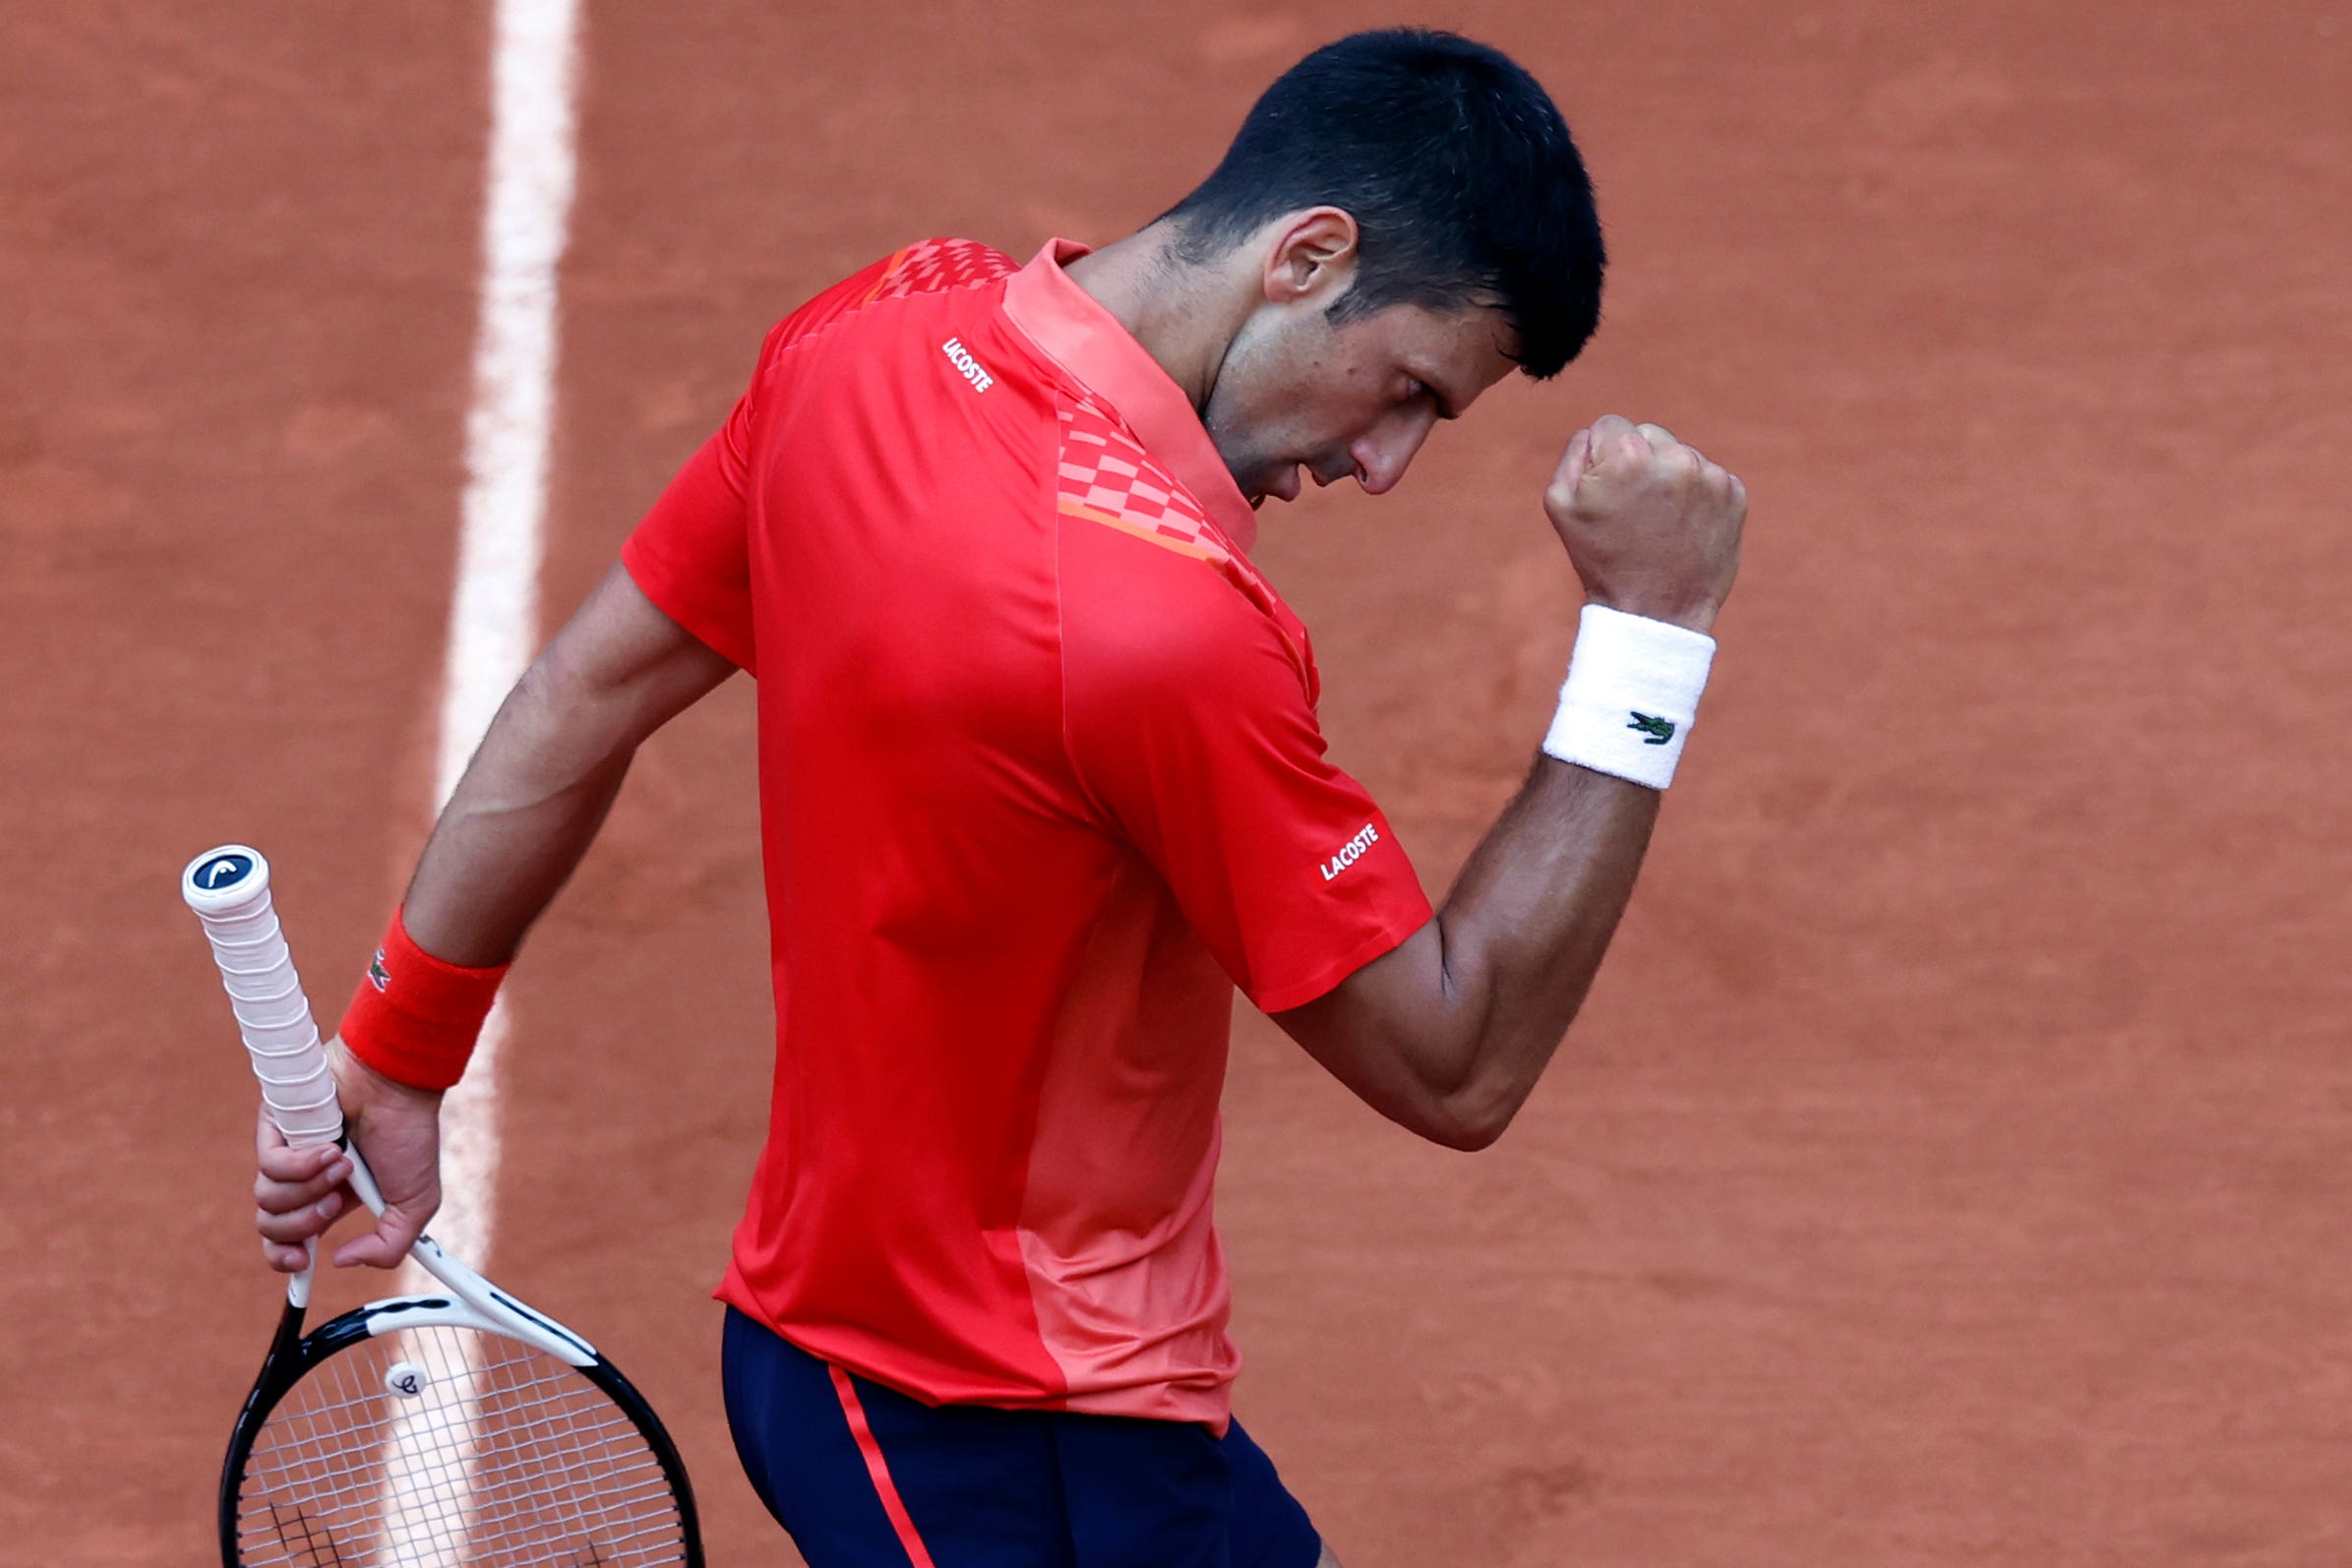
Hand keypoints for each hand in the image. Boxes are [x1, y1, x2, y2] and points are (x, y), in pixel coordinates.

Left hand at [253, 1036, 444, 1271]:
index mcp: (331, 1198)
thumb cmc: (409, 1136)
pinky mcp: (274, 1129)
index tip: (302, 1265)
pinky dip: (302, 1165)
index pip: (289, 1239)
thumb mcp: (415, 1205)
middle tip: (334, 1202)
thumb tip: (340, 1261)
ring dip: (311, 1189)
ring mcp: (287, 1153)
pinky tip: (331, 1147)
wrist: (398, 1088)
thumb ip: (388, 1247)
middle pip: (271, 1227)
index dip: (285, 1258)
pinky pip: (270, 1166)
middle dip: (303, 1225)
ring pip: (268, 1200)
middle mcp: (304, 1179)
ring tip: (343, 1162)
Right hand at [1543, 415, 1746, 633]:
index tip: (1608, 491)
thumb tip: (1597, 433)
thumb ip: (1574, 452)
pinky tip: (1682, 527)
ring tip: (1659, 522)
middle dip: (1639, 462)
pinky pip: (1707, 476)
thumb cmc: (1601, 559)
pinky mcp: (1735, 494)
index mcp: (1627, 455)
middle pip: (1648, 433)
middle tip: (1633, 509)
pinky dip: (1696, 496)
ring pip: (1680, 454)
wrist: (1655, 612)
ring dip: (1668, 478)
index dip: (1602, 458)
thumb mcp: (1561, 504)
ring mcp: (1709, 476)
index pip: (1610, 425)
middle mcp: (1674, 457)